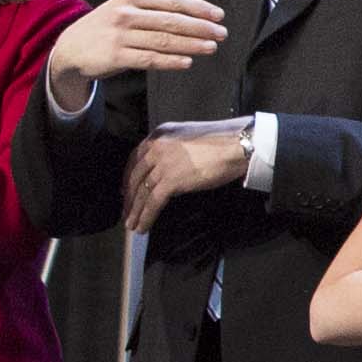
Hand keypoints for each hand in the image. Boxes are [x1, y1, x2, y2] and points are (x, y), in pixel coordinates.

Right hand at [53, 0, 231, 87]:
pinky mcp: (115, 56)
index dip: (198, 8)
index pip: (172, 1)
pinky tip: (187, 62)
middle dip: (200, 27)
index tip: (219, 15)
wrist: (70, 48)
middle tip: (222, 33)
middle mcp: (126, 13)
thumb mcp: (130, 8)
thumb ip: (161, 1)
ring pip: (162, 40)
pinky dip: (169, 61)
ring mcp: (119, 35)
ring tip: (211, 47)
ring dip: (190, 44)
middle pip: (171, 20)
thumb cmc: (107, 26)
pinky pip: (148, 59)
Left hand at [122, 120, 254, 227]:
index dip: (129, 177)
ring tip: (132, 224)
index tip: (127, 190)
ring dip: (135, 211)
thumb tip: (169, 170)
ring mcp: (162, 164)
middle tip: (127, 211)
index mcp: (159, 135)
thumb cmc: (221, 142)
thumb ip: (174, 151)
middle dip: (129, 197)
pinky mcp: (171, 180)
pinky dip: (146, 216)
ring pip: (142, 192)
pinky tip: (143, 226)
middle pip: (135, 176)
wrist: (235, 146)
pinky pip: (153, 202)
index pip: (136, 158)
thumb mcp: (189, 139)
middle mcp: (156, 147)